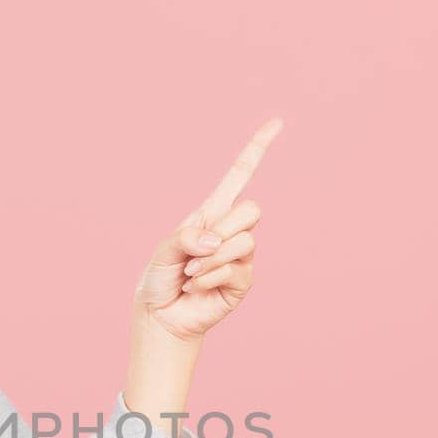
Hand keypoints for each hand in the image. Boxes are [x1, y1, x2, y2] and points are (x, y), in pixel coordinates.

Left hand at [133, 117, 283, 340]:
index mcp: (212, 212)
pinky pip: (236, 269)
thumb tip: (215, 241)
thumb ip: (186, 237)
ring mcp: (241, 256)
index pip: (240, 175)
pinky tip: (196, 287)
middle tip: (197, 251)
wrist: (161, 314)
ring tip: (191, 272)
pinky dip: (209, 277)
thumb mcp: (164, 249)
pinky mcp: (243, 281)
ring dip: (210, 259)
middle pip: (252, 210)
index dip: (257, 149)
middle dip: (224, 228)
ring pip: (245, 241)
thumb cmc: (160, 277)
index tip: (277, 123)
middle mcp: (230, 230)